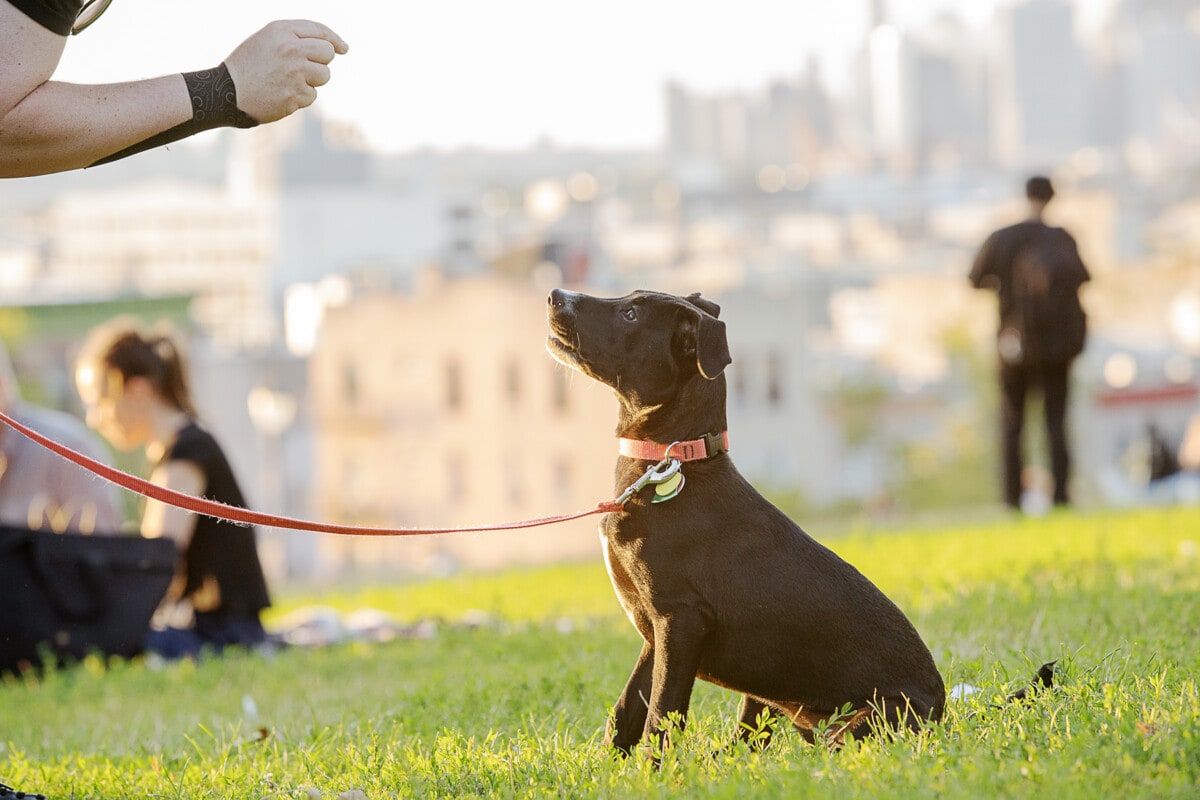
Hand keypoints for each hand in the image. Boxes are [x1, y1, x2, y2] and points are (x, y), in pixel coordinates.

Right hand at [222, 20, 348, 123]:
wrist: (226, 92)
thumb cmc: (248, 65)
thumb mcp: (267, 39)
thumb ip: (296, 38)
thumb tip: (335, 47)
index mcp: (282, 31)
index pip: (319, 31)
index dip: (334, 40)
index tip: (343, 48)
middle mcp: (291, 49)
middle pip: (327, 53)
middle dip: (321, 61)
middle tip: (304, 68)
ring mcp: (294, 72)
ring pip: (324, 76)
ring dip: (312, 81)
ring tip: (288, 81)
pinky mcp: (295, 94)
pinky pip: (312, 95)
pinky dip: (301, 97)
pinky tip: (282, 94)